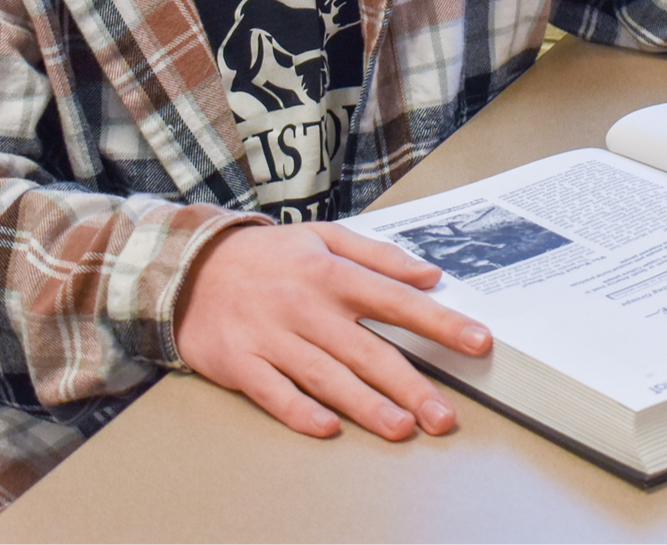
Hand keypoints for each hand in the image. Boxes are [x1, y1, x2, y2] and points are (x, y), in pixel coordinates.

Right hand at [172, 221, 490, 441]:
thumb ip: (379, 256)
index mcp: (330, 273)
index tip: (478, 341)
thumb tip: (431, 274)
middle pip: (366, 351)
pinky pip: (274, 392)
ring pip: (326, 376)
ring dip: (366, 405)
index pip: (396, 300)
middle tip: (443, 415)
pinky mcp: (241, 363)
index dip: (440, 322)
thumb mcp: (323, 237)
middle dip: (410, 385)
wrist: (188, 267)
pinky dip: (300, 411)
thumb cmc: (266, 255)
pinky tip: (328, 427)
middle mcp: (305, 306)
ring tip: (401, 428)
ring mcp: (271, 337)